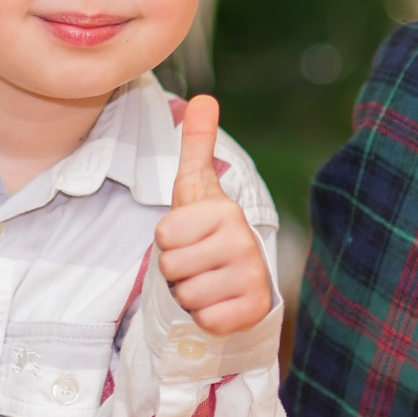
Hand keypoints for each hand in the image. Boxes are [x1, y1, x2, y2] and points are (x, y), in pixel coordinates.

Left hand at [154, 95, 272, 336]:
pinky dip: (207, 317)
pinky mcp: (253, 310)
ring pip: (187, 294)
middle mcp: (243, 241)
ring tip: (209, 281)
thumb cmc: (208, 232)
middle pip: (171, 266)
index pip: (164, 235)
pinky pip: (206, 319)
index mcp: (224, 211)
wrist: (240, 278)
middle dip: (178, 270)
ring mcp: (252, 277)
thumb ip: (197, 145)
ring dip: (191, 294)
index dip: (168, 241)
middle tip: (198, 263)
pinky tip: (221, 302)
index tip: (189, 238)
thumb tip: (204, 97)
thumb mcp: (197, 188)